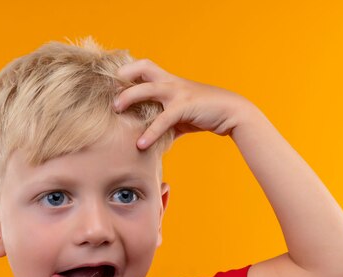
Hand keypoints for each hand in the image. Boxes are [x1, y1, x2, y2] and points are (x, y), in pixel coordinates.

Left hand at [113, 59, 255, 148]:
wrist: (232, 113)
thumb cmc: (205, 114)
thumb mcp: (180, 116)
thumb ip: (163, 123)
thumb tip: (148, 140)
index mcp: (169, 81)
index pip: (144, 67)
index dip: (127, 72)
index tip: (112, 85)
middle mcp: (171, 82)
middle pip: (143, 67)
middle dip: (123, 77)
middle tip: (110, 94)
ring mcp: (178, 92)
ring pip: (148, 88)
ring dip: (129, 96)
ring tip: (116, 110)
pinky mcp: (185, 106)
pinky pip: (163, 119)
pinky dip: (150, 132)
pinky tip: (141, 144)